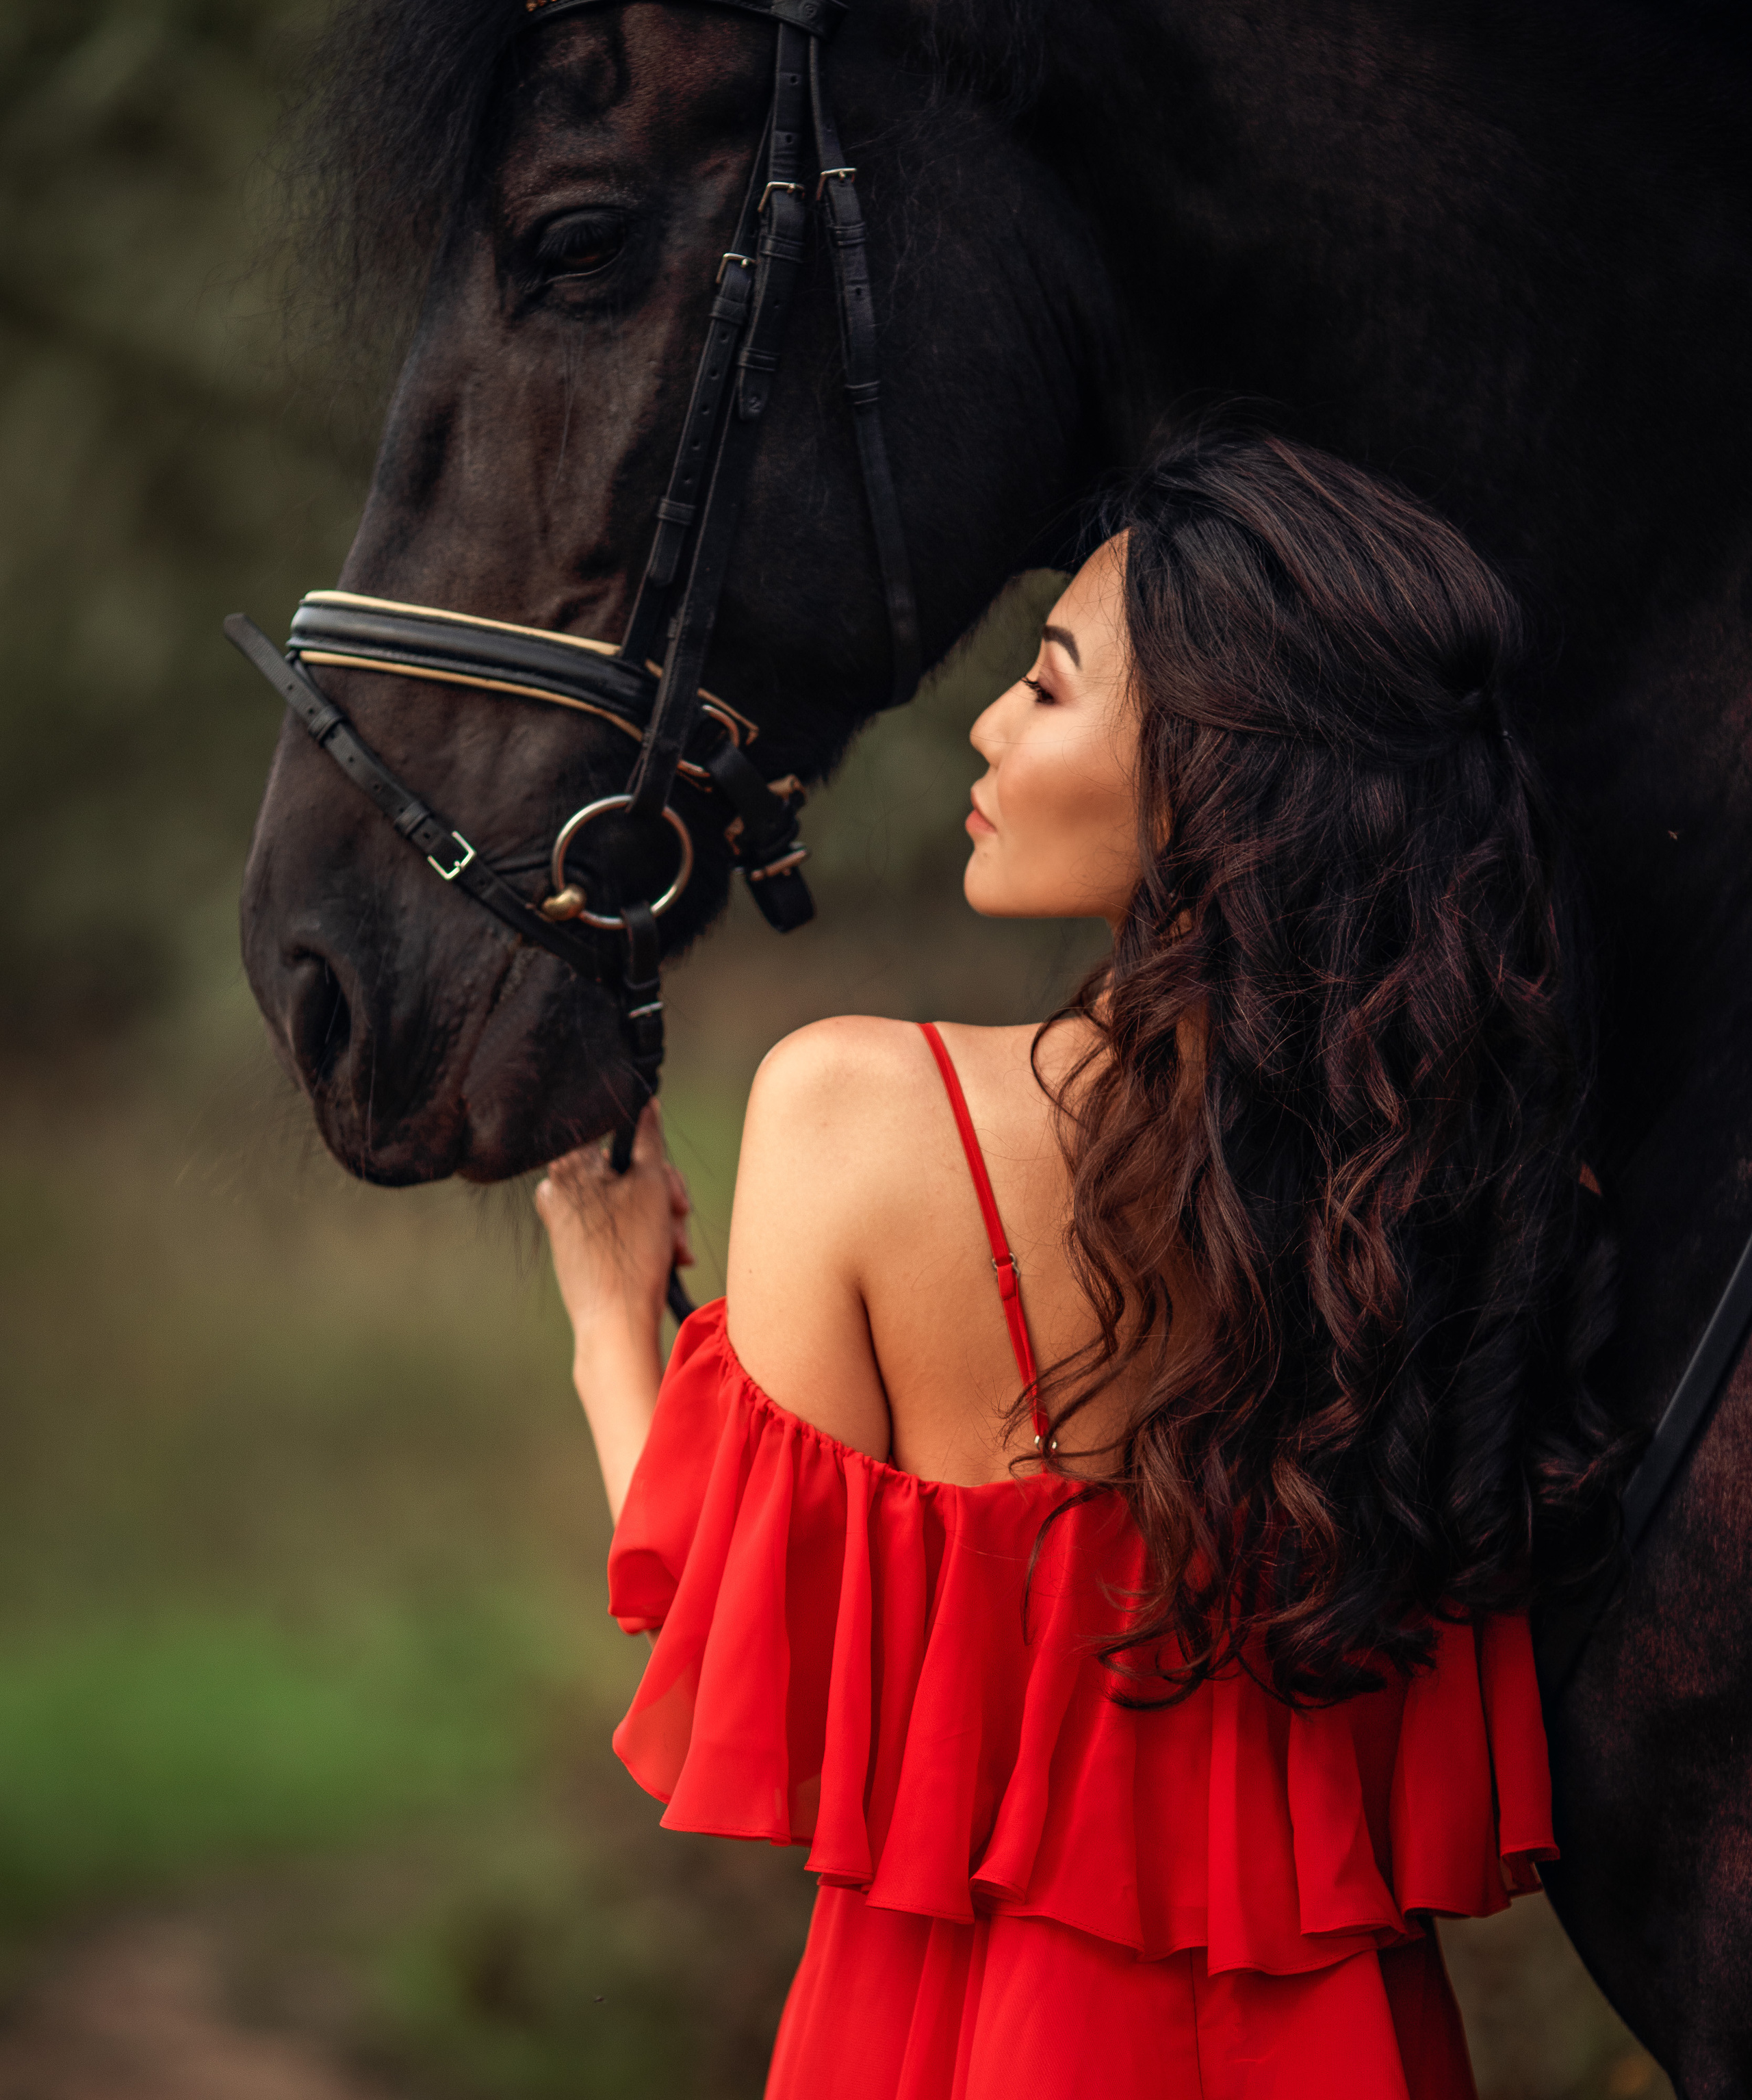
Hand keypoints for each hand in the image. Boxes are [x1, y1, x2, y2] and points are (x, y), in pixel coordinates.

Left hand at [535, 1100, 692, 1343]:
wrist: (615, 1321)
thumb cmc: (630, 1253)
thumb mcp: (651, 1183)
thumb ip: (647, 1136)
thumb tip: (644, 1100)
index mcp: (567, 1166)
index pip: (617, 1136)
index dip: (651, 1156)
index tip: (665, 1179)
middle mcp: (558, 1189)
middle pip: (626, 1170)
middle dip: (662, 1194)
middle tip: (678, 1214)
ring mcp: (564, 1219)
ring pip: (628, 1200)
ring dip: (661, 1219)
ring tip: (677, 1247)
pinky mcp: (575, 1245)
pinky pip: (618, 1225)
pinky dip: (645, 1236)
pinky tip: (668, 1256)